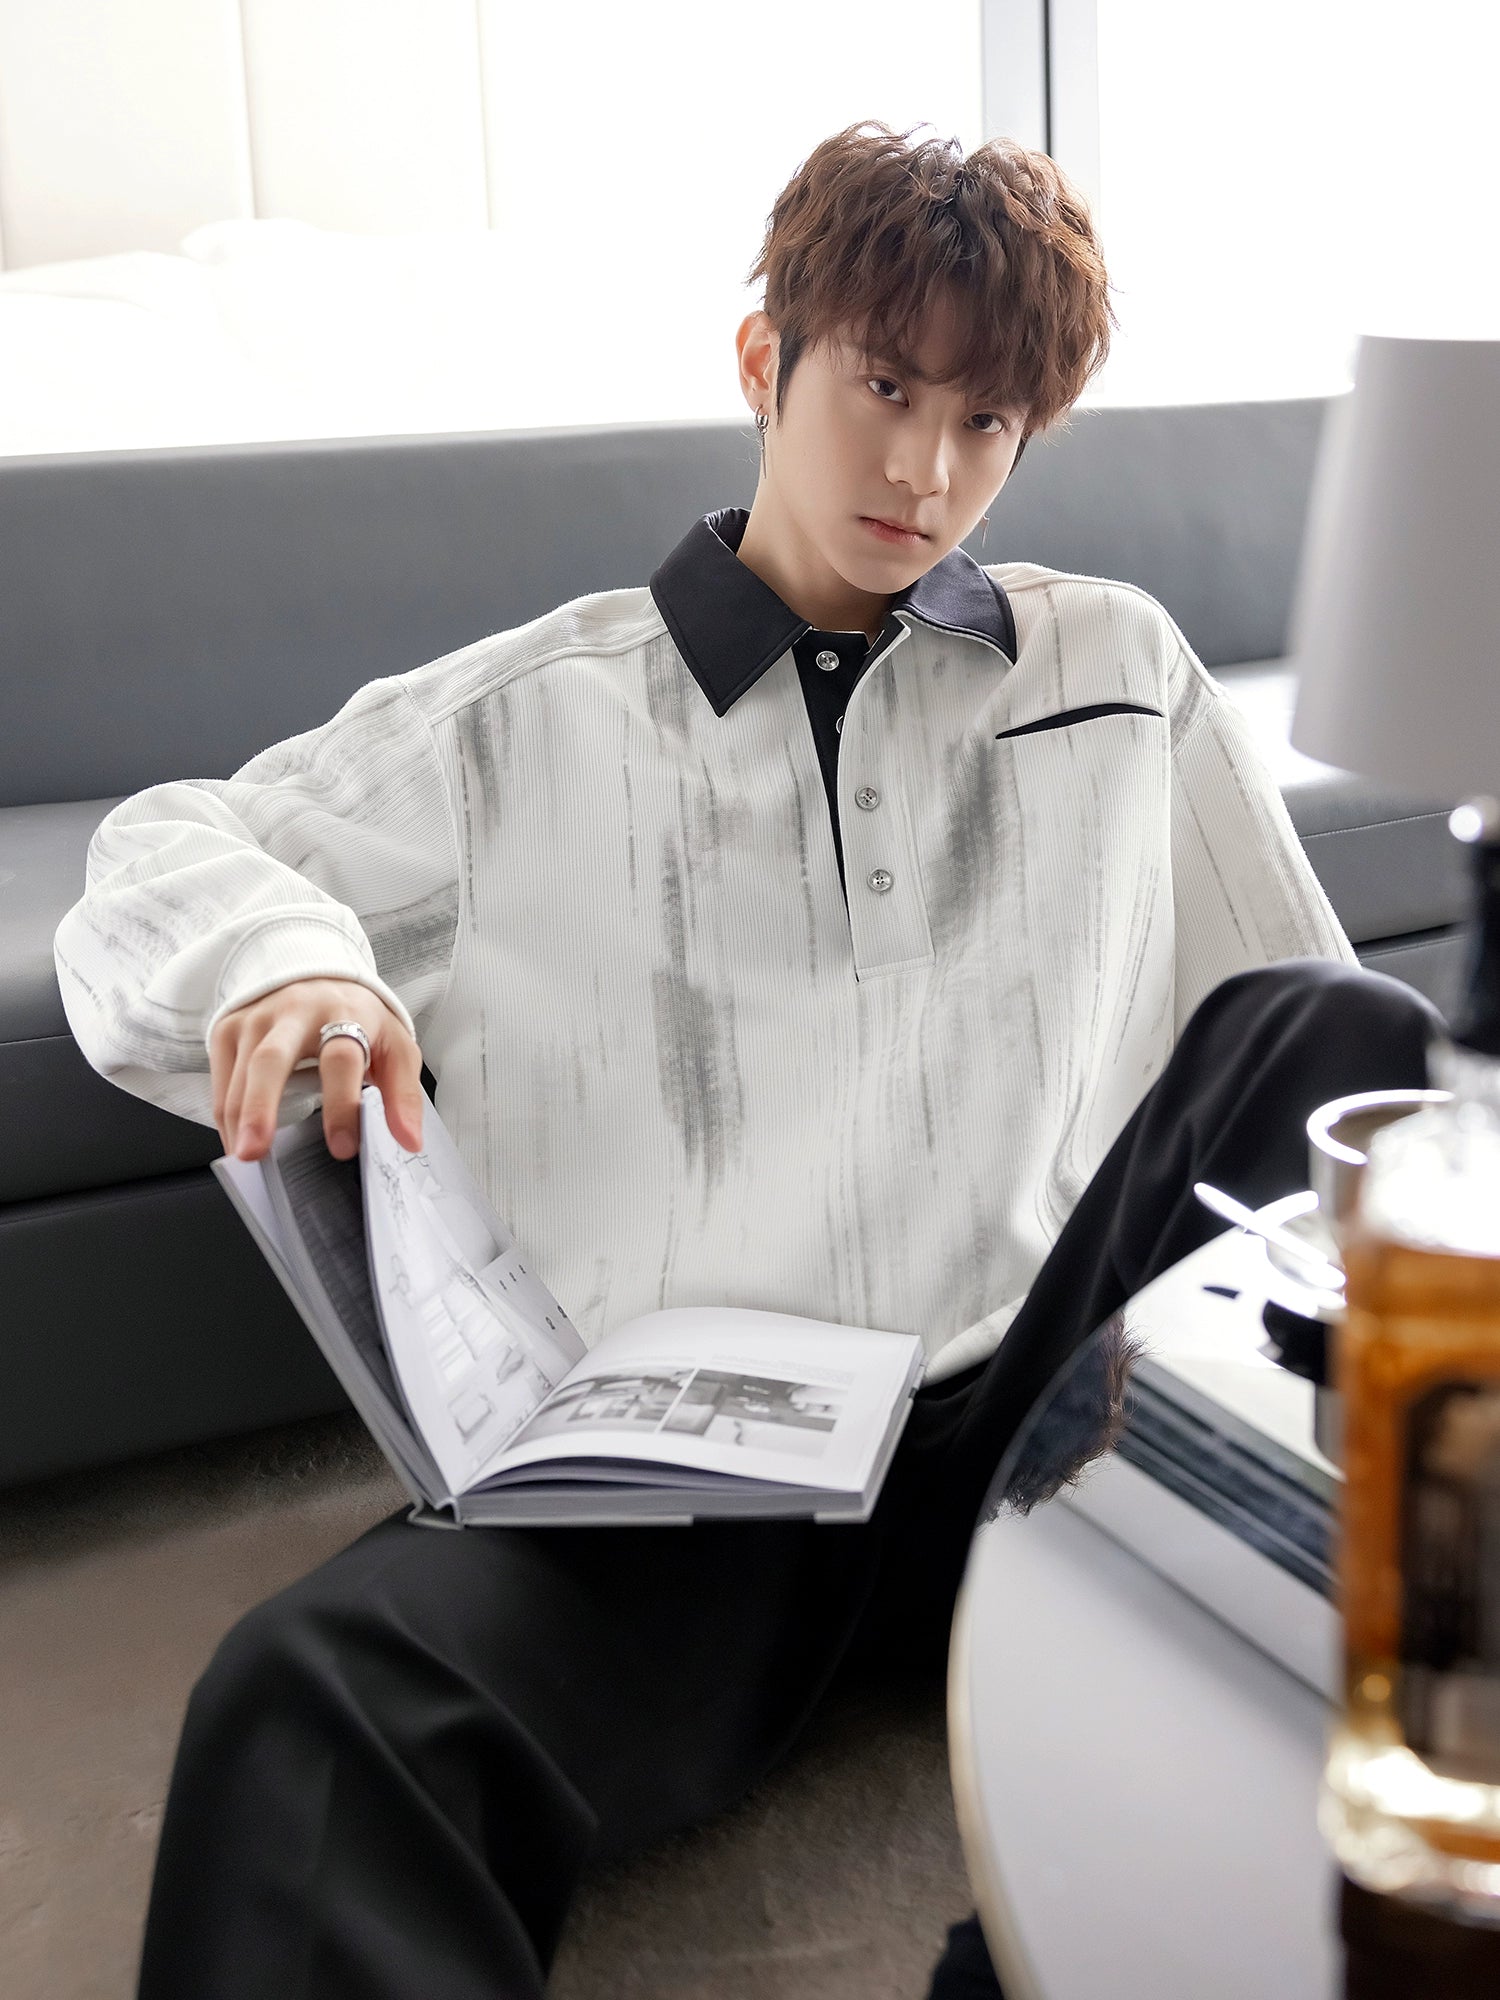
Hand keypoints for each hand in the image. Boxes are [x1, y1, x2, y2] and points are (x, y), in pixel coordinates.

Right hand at [209, 977, 423, 1162]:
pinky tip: (237, 1142)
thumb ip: (403, 1094)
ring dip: (238, 1119)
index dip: (342, 1104)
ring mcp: (256, 1019)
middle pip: (271, 1059)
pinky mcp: (229, 1028)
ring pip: (240, 1074)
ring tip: (244, 1158)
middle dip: (261, 1106)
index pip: (341, 1059)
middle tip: (255, 1151)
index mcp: (344, 1015)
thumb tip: (409, 1141)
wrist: (318, 975)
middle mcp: (295, 1012)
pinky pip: (222, 1080)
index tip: (343, 1148)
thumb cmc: (359, 1018)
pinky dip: (226, 1115)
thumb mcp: (394, 1047)